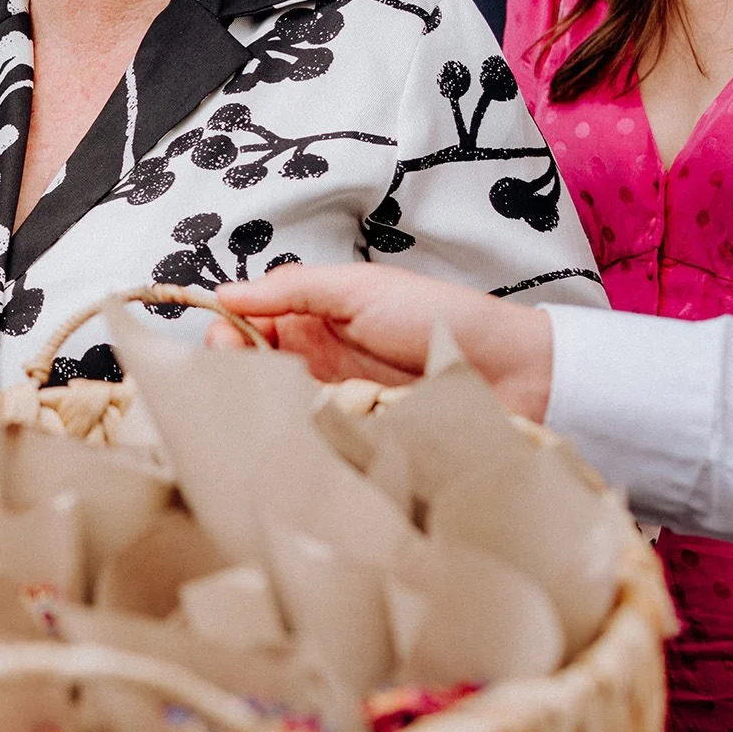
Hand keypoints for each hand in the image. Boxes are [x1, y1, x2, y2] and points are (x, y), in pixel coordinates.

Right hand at [208, 263, 555, 421]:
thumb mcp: (358, 287)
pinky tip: (304, 440)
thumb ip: (292, 287)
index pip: (246, 329)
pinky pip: (312, 444)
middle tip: (247, 381)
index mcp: (311, 320)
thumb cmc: (437, 317)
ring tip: (271, 413)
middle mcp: (315, 365)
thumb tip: (222, 294)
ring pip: (276, 413)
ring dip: (268, 412)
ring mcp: (333, 406)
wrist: (510, 371)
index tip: (224, 345)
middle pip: (254, 375)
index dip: (226, 337)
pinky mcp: (354, 442)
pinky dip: (302, 443)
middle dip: (239, 379)